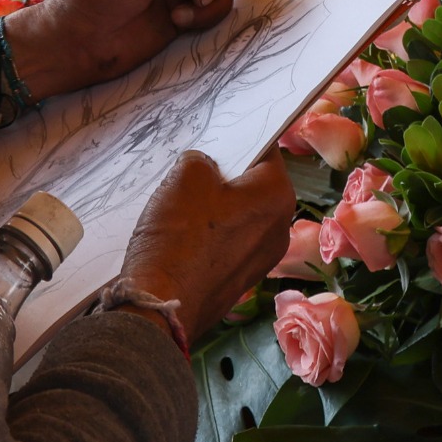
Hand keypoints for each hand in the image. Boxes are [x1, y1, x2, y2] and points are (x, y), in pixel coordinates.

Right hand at [112, 151, 294, 338]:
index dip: (240, 140)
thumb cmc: (179, 234)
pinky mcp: (240, 281)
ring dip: (215, 208)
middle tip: (192, 172)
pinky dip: (210, 236)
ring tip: (180, 206)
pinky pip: (229, 245)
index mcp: (278, 196)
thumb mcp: (186, 174)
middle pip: (253, 186)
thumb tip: (205, 168)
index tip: (218, 136)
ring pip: (239, 216)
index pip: (266, 151)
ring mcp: (262, 260)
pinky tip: (182, 237)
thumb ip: (202, 159)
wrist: (160, 304)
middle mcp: (280, 228)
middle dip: (224, 177)